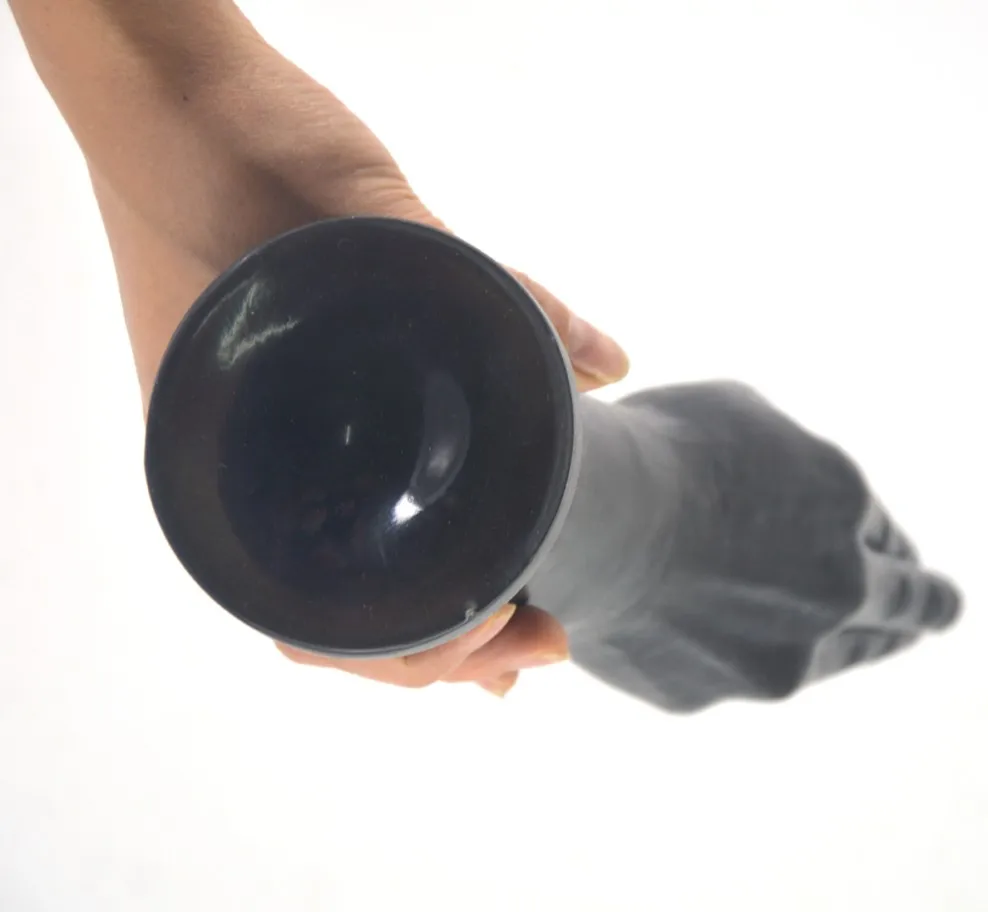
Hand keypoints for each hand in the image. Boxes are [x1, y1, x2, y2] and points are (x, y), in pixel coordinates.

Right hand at [14, 0, 626, 696]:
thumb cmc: (242, 163)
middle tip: (537, 646)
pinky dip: (408, 547)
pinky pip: (345, 511)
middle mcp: (256, 480)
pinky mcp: (298, 416)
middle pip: (342, 616)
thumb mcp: (374, 228)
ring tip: (513, 631)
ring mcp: (275, 455)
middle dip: (446, 648)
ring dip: (428, 614)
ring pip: (342, 576)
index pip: (320, 626)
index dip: (423, 653)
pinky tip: (467, 558)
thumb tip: (609, 360)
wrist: (182, 101)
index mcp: (240, 475)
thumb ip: (497, 293)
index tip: (516, 636)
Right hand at [579, 381, 962, 710]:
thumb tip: (787, 494)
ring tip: (868, 640)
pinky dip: (725, 652)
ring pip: (831, 657)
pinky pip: (728, 672)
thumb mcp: (741, 416)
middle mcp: (830, 591)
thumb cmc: (653, 449)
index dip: (890, 551)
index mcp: (841, 506)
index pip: (887, 541)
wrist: (584, 522)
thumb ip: (789, 463)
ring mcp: (774, 655)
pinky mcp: (706, 694)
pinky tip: (702, 629)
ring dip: (851, 643)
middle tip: (936, 611)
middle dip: (919, 609)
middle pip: (896, 610)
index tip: (900, 566)